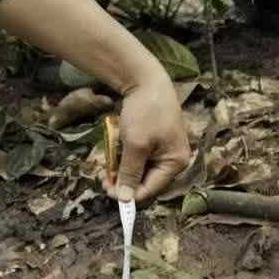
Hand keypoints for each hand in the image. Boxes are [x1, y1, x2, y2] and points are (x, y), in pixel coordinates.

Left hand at [103, 72, 191, 204]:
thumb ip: (130, 173)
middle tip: (103, 178)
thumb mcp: (136, 144)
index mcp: (175, 163)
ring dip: (122, 168)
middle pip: (145, 181)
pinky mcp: (154, 141)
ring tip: (107, 163)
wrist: (146, 79)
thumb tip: (124, 199)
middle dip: (123, 180)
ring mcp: (164, 150)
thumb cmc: (146, 111)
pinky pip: (138, 157)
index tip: (107, 191)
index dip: (129, 194)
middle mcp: (173, 159)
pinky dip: (125, 157)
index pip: (150, 190)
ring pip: (139, 170)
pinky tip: (115, 150)